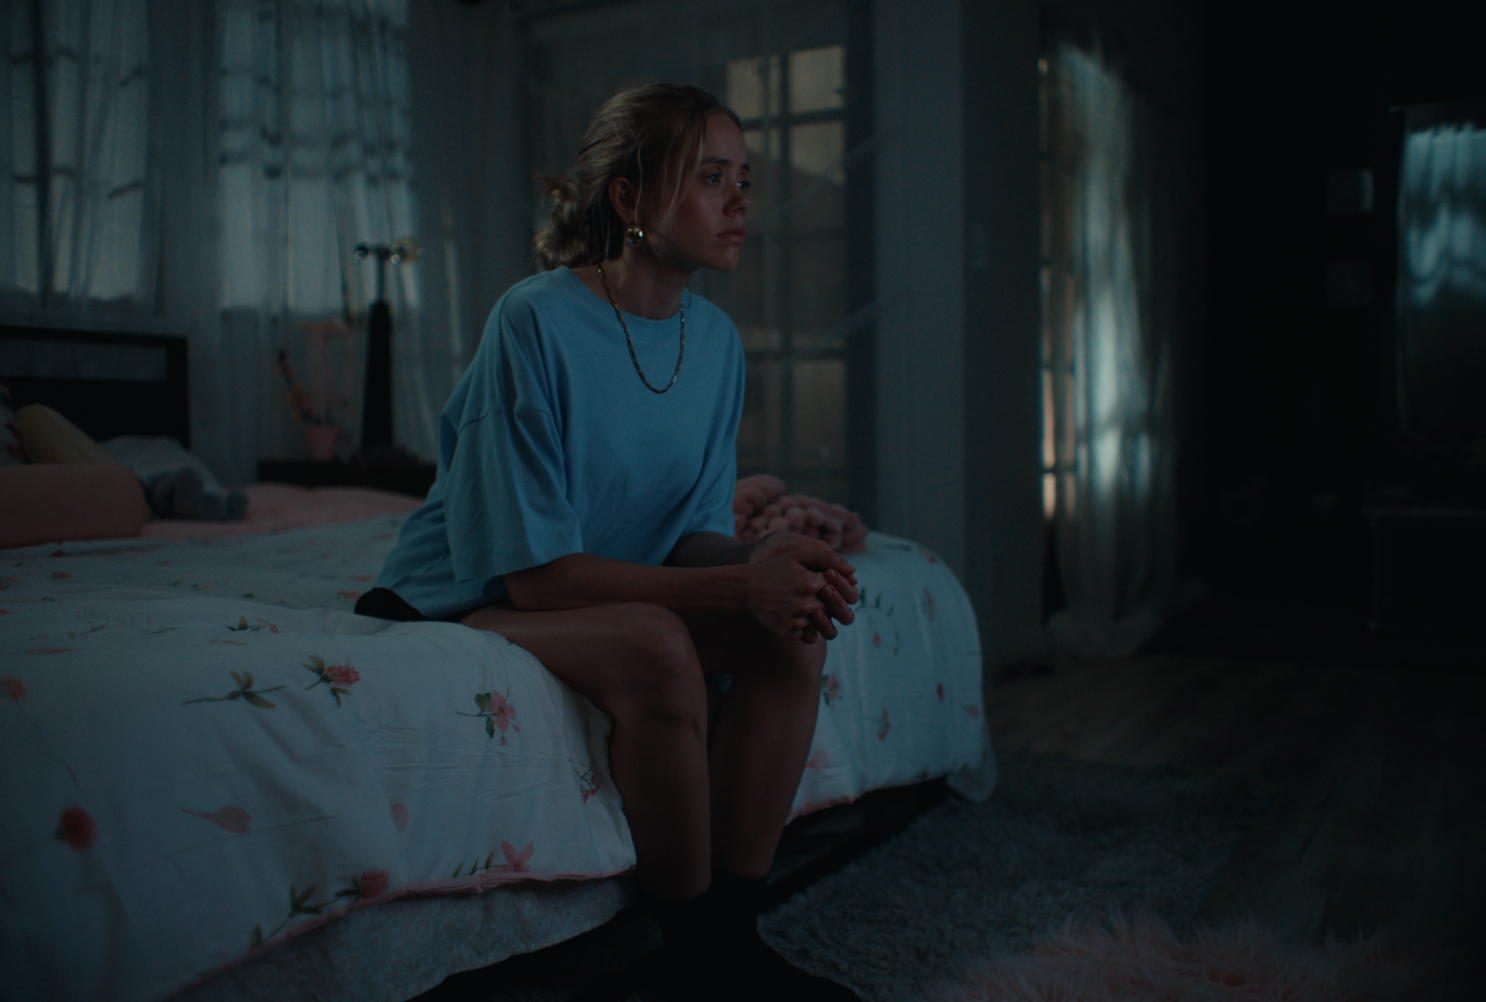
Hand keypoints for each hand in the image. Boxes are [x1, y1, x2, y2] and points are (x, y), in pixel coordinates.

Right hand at [744, 534, 858, 642]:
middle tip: (814, 592)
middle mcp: (806, 605)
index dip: (833, 582)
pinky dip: (805, 623)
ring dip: (818, 612)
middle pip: (833, 606)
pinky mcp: (790, 633)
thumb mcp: (798, 554)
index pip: (838, 586)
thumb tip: (853, 572)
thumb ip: (827, 557)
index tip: (823, 578)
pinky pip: (809, 632)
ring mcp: (798, 621)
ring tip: (804, 601)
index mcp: (811, 583)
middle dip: (828, 599)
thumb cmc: (775, 568)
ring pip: (823, 620)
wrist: (746, 589)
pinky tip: (793, 611)